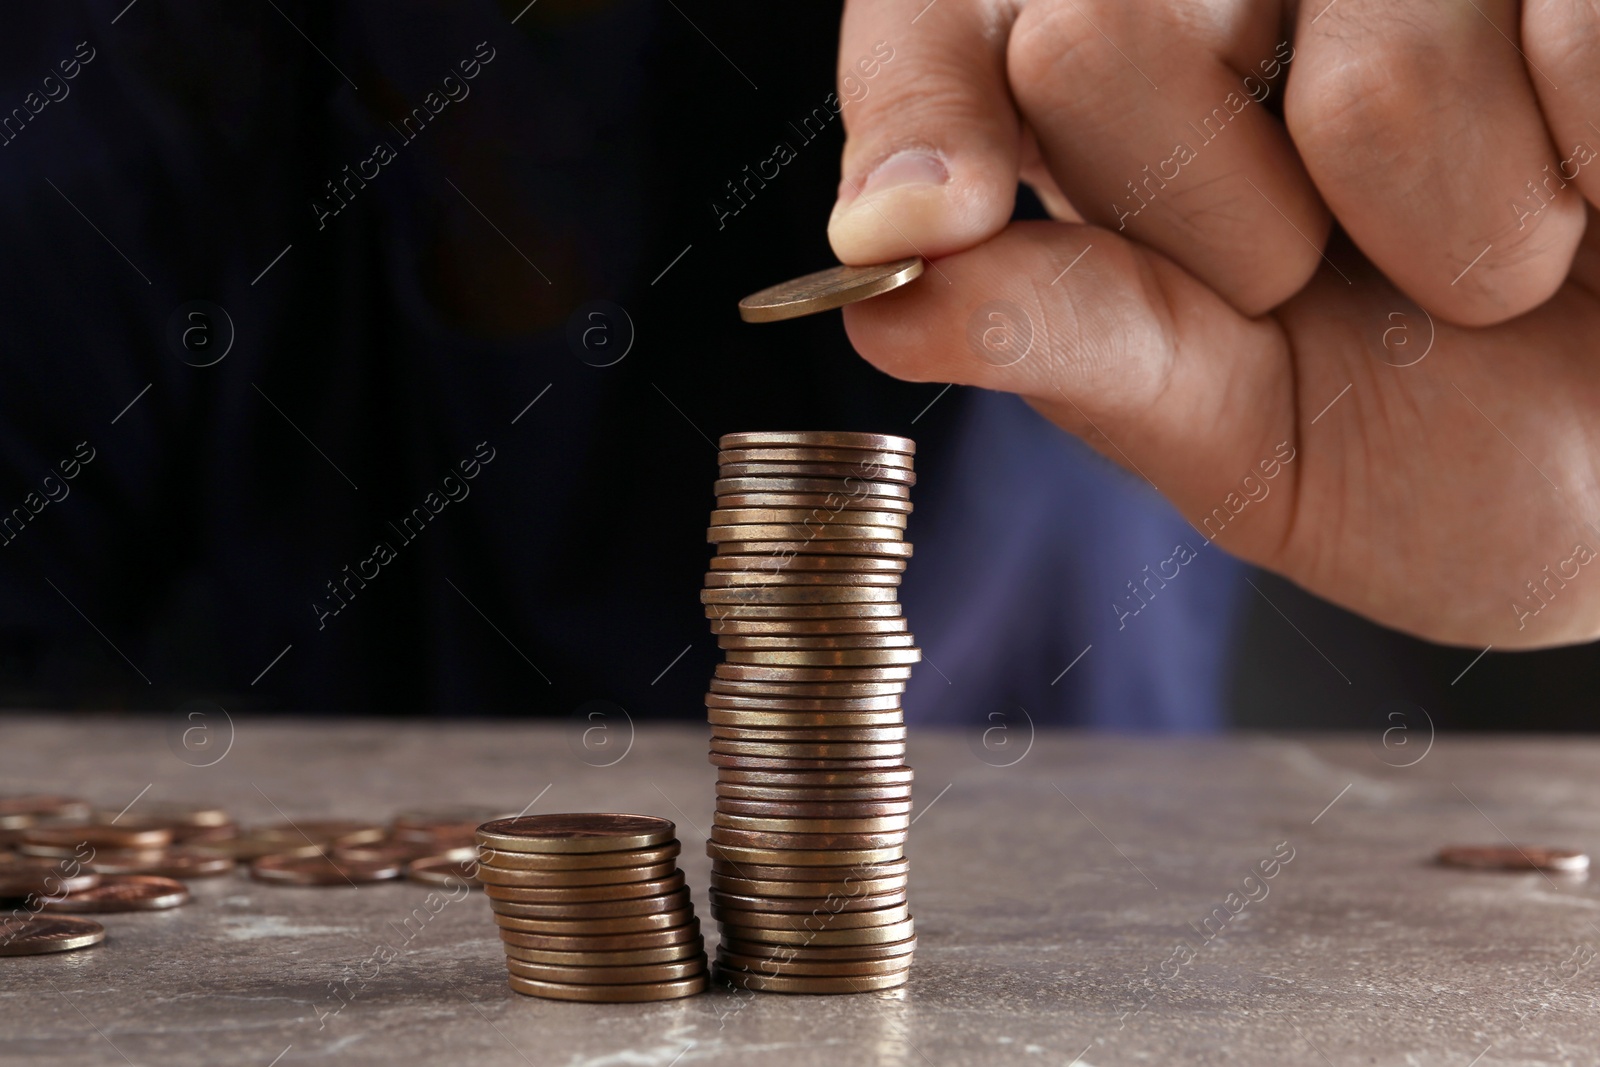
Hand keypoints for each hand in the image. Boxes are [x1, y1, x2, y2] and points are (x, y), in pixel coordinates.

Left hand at [828, 0, 1599, 648]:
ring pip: (1361, 86)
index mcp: (1113, 95)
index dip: (916, 113)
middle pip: (1090, 43)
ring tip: (1510, 256)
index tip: (911, 227)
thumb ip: (1070, 342)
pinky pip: (1563, 41)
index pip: (942, 28)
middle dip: (1225, 234)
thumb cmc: (1446, 451)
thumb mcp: (1234, 434)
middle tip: (1330, 278)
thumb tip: (882, 298)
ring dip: (1461, 239)